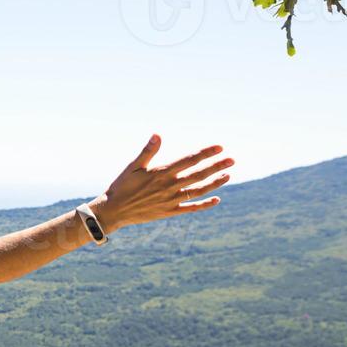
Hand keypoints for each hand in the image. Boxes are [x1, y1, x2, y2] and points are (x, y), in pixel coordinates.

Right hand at [93, 134, 233, 232]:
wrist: (114, 211)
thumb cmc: (122, 186)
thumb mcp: (133, 166)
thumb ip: (148, 151)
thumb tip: (158, 134)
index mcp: (162, 173)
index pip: (189, 160)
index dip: (206, 153)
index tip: (220, 147)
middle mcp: (170, 186)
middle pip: (199, 174)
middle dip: (217, 166)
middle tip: (232, 160)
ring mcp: (172, 200)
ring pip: (199, 190)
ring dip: (215, 183)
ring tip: (227, 175)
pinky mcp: (170, 212)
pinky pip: (191, 208)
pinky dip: (205, 204)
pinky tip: (216, 199)